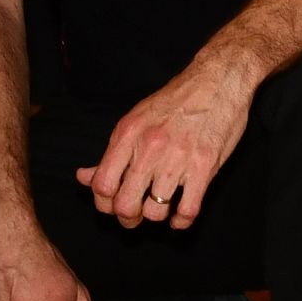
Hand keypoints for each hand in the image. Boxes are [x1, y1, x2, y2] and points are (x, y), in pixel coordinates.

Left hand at [81, 52, 254, 228]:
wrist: (218, 80)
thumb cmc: (176, 101)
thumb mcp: (135, 120)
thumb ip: (112, 153)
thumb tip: (83, 177)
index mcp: (128, 134)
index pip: (102, 185)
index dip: (104, 204)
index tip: (113, 204)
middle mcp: (150, 148)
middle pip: (125, 205)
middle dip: (128, 219)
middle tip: (136, 215)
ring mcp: (178, 158)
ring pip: (156, 212)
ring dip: (157, 216)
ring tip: (161, 208)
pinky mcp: (204, 166)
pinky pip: (188, 210)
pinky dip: (181, 221)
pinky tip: (180, 214)